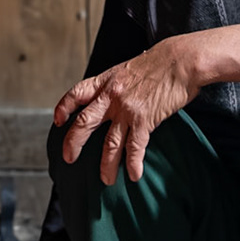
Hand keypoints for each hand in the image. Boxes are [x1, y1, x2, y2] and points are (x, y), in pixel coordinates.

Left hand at [53, 36, 201, 184]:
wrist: (181, 60)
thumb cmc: (159, 63)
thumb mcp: (127, 70)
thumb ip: (115, 86)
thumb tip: (110, 99)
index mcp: (105, 81)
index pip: (76, 94)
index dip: (63, 108)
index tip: (57, 120)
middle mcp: (111, 96)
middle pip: (83, 123)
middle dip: (73, 144)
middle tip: (68, 158)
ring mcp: (126, 109)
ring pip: (109, 144)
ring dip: (106, 165)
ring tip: (106, 180)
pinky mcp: (144, 119)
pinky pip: (135, 147)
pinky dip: (133, 163)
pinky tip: (134, 175)